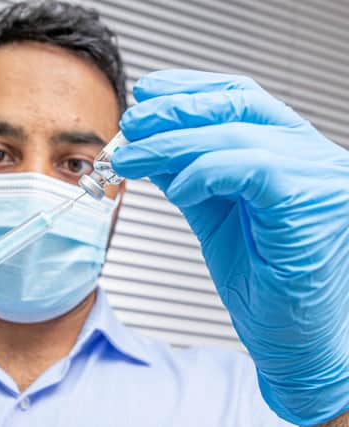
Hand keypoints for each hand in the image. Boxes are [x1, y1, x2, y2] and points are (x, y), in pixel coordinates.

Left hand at [111, 70, 348, 425]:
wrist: (289, 338)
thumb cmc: (258, 277)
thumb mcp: (211, 210)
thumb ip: (184, 172)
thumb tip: (144, 142)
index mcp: (289, 149)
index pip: (239, 98)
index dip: (189, 89)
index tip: (146, 93)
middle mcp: (311, 154)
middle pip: (236, 106)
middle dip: (173, 110)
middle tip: (130, 122)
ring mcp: (318, 176)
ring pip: (234, 135)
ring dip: (171, 144)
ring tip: (129, 157)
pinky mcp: (313, 202)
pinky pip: (250, 168)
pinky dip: (204, 172)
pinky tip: (177, 188)